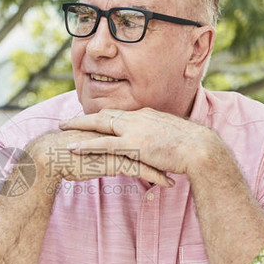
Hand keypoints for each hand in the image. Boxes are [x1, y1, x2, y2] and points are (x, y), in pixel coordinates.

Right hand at [27, 129, 172, 186]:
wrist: (48, 156)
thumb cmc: (63, 154)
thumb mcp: (85, 149)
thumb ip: (98, 148)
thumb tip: (103, 153)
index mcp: (110, 129)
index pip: (137, 134)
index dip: (152, 142)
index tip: (165, 150)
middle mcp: (116, 135)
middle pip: (148, 141)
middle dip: (164, 150)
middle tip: (179, 158)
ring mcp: (117, 147)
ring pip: (148, 155)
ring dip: (165, 164)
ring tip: (178, 173)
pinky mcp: (114, 161)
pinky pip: (141, 169)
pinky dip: (157, 176)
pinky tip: (168, 184)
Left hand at [59, 108, 214, 178]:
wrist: (200, 148)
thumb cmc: (192, 147)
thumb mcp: (172, 137)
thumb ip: (159, 138)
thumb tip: (155, 145)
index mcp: (147, 115)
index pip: (119, 114)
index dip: (102, 116)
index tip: (89, 118)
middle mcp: (137, 118)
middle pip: (105, 114)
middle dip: (84, 117)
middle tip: (67, 121)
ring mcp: (134, 130)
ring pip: (99, 125)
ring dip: (78, 126)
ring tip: (62, 129)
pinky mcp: (133, 145)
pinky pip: (103, 144)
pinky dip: (85, 145)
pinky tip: (72, 147)